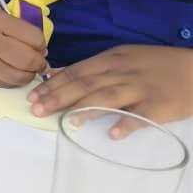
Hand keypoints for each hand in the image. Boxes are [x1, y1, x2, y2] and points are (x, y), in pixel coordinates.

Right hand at [0, 3, 47, 86]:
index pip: (33, 38)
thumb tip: (40, 50)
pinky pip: (3, 84)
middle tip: (37, 60)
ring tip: (25, 69)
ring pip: (17, 76)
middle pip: (28, 60)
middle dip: (38, 62)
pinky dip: (12, 81)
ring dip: (28, 75)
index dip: (41, 44)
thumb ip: (15, 29)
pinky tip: (11, 73)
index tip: (37, 44)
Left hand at [29, 45, 192, 137]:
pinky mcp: (159, 106)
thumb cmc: (155, 65)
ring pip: (109, 96)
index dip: (52, 84)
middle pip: (86, 84)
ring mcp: (141, 88)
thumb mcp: (121, 58)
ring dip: (86, 108)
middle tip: (36, 110)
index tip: (32, 96)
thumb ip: (91, 68)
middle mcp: (122, 72)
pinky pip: (141, 116)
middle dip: (59, 97)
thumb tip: (55, 74)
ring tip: (66, 120)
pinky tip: (113, 133)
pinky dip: (127, 124)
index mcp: (111, 59)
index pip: (76, 72)